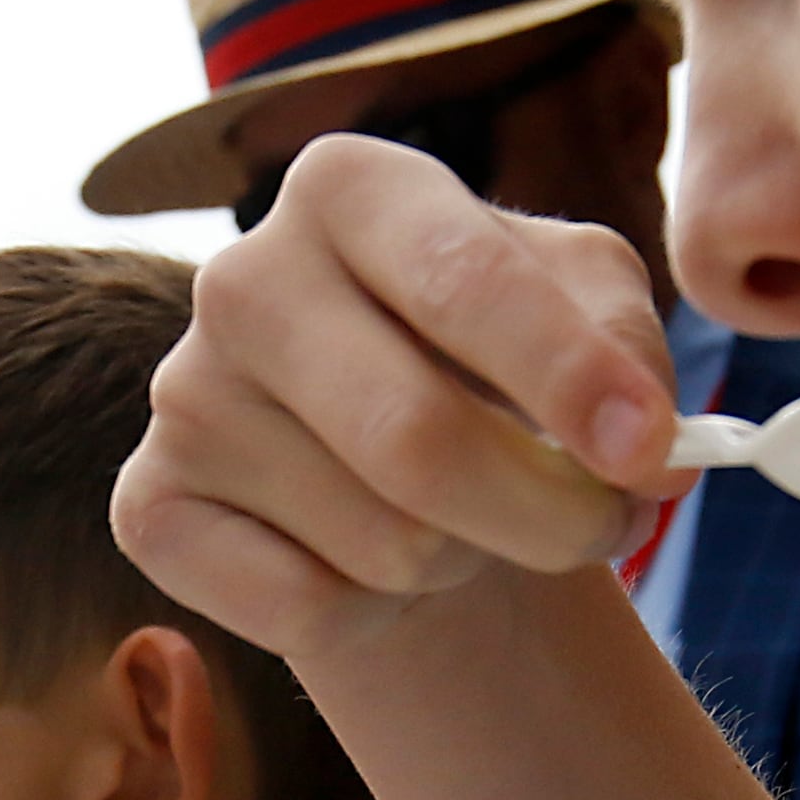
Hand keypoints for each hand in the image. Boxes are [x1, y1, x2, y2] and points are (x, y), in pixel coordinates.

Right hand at [111, 132, 682, 667]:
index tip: (651, 453)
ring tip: (459, 520)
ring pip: (380, 542)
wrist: (392, 466)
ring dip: (463, 559)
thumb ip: (624, 348)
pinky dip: (374, 612)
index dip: (569, 380)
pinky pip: (304, 607)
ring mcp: (182, 395)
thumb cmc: (495, 368)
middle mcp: (241, 277)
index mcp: (348, 187)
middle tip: (600, 527)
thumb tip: (641, 445)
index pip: (460, 282)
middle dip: (545, 513)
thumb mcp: (585, 312)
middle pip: (416, 440)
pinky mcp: (148, 507)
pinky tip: (364, 561)